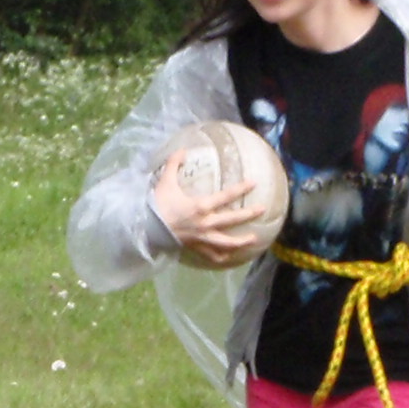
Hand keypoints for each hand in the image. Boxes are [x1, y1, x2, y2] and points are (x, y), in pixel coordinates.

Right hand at [151, 149, 269, 268]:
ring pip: (226, 242)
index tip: (254, 183)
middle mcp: (205, 223)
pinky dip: (220, 257)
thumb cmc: (157, 205)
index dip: (241, 188)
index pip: (226, 196)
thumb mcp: (165, 181)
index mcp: (201, 206)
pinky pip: (210, 255)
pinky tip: (229, 258)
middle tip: (262, 210)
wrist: (146, 229)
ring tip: (254, 239)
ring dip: (241, 241)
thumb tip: (183, 149)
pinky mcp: (194, 247)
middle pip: (232, 219)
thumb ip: (174, 163)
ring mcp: (201, 237)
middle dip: (249, 214)